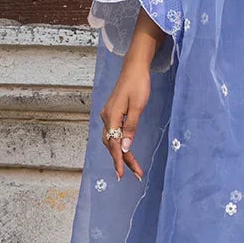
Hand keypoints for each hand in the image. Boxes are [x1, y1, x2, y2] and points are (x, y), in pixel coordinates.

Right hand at [100, 60, 150, 179]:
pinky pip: (114, 133)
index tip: (121, 174)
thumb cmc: (138, 84)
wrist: (134, 68)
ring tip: (133, 167)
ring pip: (112, 140)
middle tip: (135, 174)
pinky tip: (126, 151)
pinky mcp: (112, 113)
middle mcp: (106, 117)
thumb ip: (131, 127)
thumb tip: (126, 147)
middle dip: (122, 160)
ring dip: (122, 154)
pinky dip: (120, 144)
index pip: (114, 144)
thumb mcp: (138, 107)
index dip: (118, 160)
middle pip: (112, 144)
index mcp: (111, 116)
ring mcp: (108, 115)